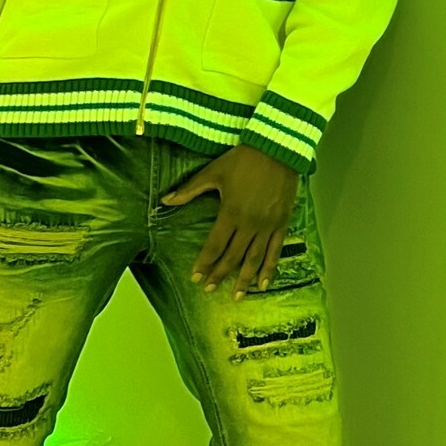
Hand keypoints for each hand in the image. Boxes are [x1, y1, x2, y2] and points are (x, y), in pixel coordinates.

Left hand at [161, 143, 299, 297]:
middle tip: (210, 289)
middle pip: (232, 256)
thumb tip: (165, 200)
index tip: (196, 277)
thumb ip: (189, 190)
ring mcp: (267, 225)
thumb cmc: (243, 159)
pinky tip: (263, 283)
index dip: (204, 263)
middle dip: (220, 274)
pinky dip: (269, 268)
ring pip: (254, 259)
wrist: (277, 149)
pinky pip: (275, 251)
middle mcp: (249, 224)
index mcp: (230, 213)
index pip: (214, 245)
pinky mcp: (281, 223)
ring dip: (244, 279)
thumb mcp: (213, 173)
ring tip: (237, 296)